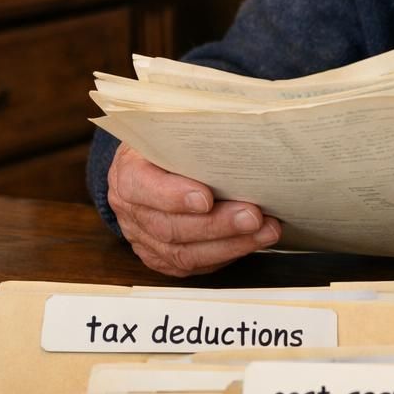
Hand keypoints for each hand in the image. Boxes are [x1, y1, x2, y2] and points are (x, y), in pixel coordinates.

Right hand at [107, 144, 281, 276]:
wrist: (147, 169)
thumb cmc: (166, 146)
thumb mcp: (169, 130)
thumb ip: (191, 137)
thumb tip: (234, 129)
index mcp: (127, 174)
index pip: (141, 187)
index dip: (173, 196)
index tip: (206, 198)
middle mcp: (132, 212)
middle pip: (171, 227)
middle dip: (218, 225)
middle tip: (253, 216)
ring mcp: (145, 240)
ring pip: (185, 254)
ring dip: (231, 244)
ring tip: (266, 231)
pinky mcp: (163, 258)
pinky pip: (195, 264)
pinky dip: (228, 254)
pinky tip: (253, 241)